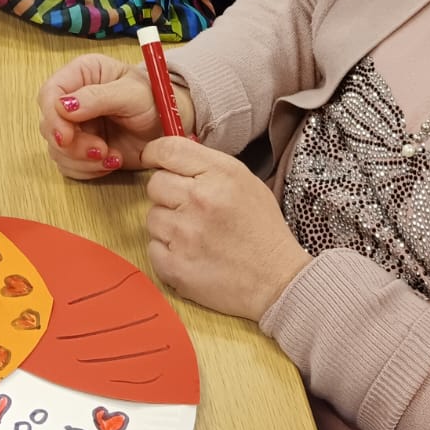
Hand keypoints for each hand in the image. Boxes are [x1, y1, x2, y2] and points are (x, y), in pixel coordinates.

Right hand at [37, 54, 196, 179]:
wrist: (171, 125)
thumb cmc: (155, 99)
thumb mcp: (132, 93)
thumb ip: (98, 97)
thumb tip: (63, 105)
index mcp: (82, 74)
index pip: (49, 93)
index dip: (53, 117)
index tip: (66, 136)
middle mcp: (73, 99)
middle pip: (49, 125)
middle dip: (72, 144)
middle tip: (100, 150)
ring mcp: (76, 126)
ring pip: (57, 149)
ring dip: (82, 160)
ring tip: (112, 157)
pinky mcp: (81, 149)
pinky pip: (70, 165)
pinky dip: (88, 170)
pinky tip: (112, 162)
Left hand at [140, 137, 311, 320]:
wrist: (277, 280)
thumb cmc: (263, 230)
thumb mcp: (246, 182)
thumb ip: (209, 167)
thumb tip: (172, 158)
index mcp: (220, 175)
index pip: (169, 150)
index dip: (154, 153)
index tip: (153, 160)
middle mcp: (200, 200)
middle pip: (155, 184)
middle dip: (168, 194)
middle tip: (190, 209)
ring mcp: (184, 235)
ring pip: (152, 217)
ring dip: (168, 225)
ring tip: (196, 236)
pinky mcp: (174, 266)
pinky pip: (152, 247)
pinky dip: (167, 252)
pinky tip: (191, 255)